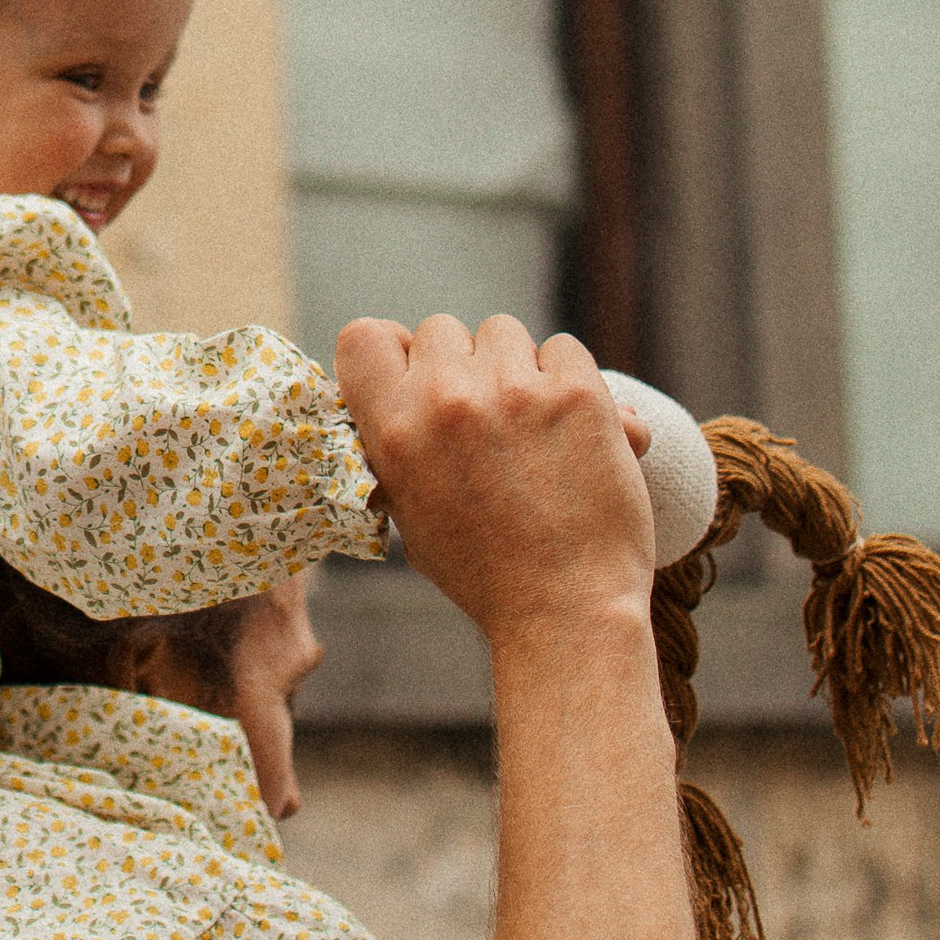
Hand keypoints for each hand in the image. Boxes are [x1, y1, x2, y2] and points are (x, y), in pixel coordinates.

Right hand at [334, 313, 653, 652]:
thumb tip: (407, 393)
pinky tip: (572, 427)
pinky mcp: (577, 394)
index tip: (414, 377)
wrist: (565, 610)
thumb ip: (398, 445)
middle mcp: (446, 399)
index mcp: (393, 429)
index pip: (363, 337)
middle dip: (461, 365)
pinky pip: (565, 348)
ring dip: (515, 367)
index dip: (391, 351)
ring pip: (504, 332)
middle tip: (483, 418)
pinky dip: (571, 380)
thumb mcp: (409, 511)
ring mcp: (513, 391)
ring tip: (530, 425)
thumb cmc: (485, 572)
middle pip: (440, 328)